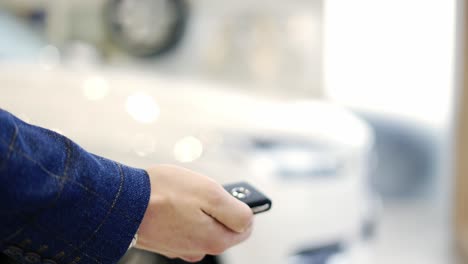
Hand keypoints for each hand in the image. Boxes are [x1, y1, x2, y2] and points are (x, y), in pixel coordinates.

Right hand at [136, 164, 253, 261]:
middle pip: (222, 227)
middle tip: (203, 190)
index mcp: (214, 241)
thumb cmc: (164, 194)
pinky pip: (183, 226)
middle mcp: (198, 250)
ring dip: (198, 209)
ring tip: (183, 193)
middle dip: (217, 207)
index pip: (244, 228)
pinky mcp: (165, 241)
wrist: (120, 201)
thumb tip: (249, 219)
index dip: (240, 207)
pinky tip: (171, 201)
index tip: (229, 194)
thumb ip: (236, 211)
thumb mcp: (211, 194)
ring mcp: (180, 247)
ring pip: (202, 225)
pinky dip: (182, 213)